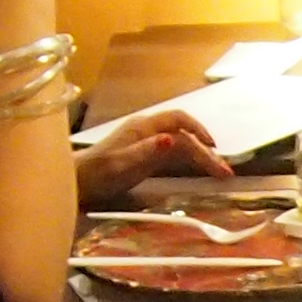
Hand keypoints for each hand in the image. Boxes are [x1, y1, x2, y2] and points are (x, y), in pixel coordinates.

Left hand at [76, 107, 228, 199]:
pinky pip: (175, 153)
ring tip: (220, 173)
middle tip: (225, 171)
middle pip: (184, 134)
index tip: (215, 148)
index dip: (199, 129)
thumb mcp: (121, 164)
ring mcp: (147, 143)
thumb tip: (172, 139)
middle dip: (206, 150)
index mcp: (143, 127)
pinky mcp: (146, 155)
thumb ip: (146, 151)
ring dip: (202, 156)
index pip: (178, 119)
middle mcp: (147, 131)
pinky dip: (191, 160)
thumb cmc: (96, 174)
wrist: (77, 181)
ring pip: (182, 144)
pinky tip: (200, 171)